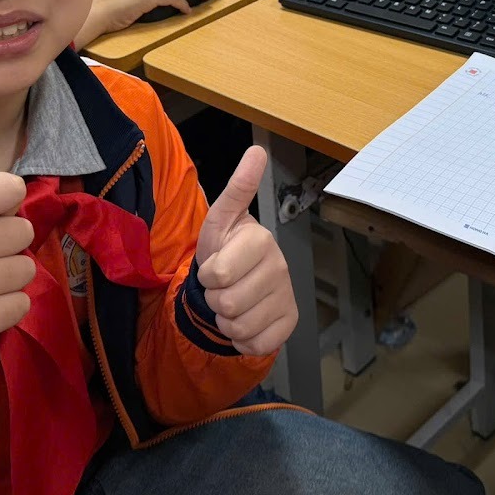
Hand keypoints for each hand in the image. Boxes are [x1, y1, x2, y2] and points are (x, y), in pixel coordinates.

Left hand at [196, 146, 296, 356]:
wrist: (236, 283)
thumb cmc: (225, 249)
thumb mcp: (221, 219)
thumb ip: (238, 188)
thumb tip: (257, 149)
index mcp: (262, 240)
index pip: (218, 274)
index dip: (208, 274)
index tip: (215, 264)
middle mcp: (280, 268)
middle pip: (227, 304)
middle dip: (214, 299)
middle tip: (222, 286)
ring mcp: (286, 297)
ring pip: (238, 327)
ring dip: (225, 320)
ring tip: (232, 302)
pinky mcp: (287, 324)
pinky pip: (254, 344)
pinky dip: (241, 339)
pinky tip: (246, 320)